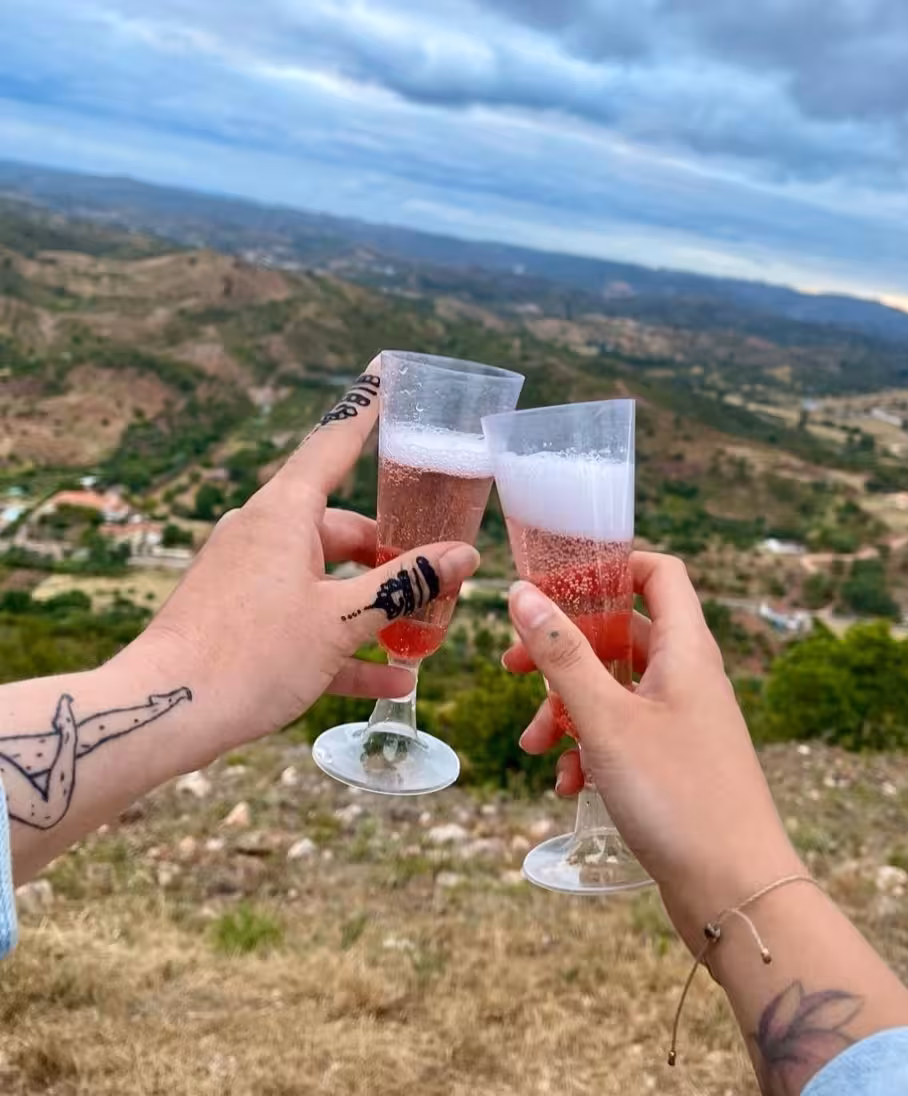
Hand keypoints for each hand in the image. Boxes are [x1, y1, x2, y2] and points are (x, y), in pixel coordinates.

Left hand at [117, 357, 479, 761]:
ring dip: (371, 606)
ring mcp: (247, 574)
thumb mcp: (342, 619)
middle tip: (435, 579)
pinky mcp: (239, 615)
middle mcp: (263, 533)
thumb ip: (405, 584)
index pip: (335, 442)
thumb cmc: (254, 654)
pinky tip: (388, 678)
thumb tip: (462, 556)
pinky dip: (341, 640)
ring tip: (420, 634)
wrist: (165, 713)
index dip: (366, 408)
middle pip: (342, 527)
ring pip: (325, 578)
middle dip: (390, 556)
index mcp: (285, 513)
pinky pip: (302, 617)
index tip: (386, 372)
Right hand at [502, 552, 801, 947]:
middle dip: (564, 652)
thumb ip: (562, 654)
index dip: (610, 566)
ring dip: (568, 712)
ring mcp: (684, 722)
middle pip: (622, 635)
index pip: (658, 573)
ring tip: (533, 748)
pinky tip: (567, 785)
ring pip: (615, 692)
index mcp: (685, 650)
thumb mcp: (605, 719)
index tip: (557, 583)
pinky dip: (590, 750)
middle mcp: (688, 677)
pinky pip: (624, 737)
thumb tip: (522, 594)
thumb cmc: (677, 795)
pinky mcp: (675, 763)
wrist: (737, 892)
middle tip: (513, 669)